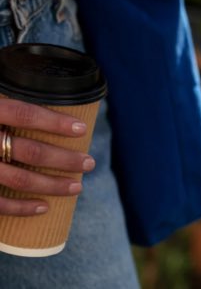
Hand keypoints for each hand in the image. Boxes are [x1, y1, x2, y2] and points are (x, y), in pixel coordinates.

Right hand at [0, 99, 94, 215]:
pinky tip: (43, 208)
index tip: (80, 129)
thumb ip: (8, 102)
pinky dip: (20, 208)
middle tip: (89, 163)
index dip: (53, 121)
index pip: (23, 113)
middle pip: (28, 149)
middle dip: (64, 158)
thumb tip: (48, 96)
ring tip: (77, 186)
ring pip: (17, 178)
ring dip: (52, 184)